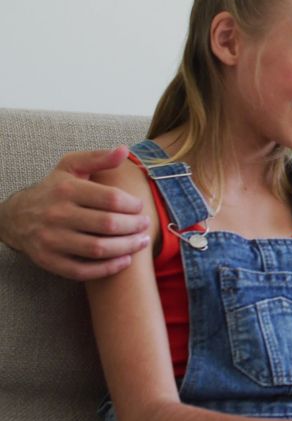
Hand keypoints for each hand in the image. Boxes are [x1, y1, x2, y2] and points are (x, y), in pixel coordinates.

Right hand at [0, 147, 147, 280]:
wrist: (16, 216)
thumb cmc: (54, 189)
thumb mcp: (71, 167)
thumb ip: (98, 158)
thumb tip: (123, 149)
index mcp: (67, 190)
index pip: (111, 199)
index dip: (133, 205)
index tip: (140, 207)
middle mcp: (57, 215)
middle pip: (108, 225)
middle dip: (134, 227)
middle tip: (145, 226)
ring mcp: (51, 240)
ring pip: (98, 249)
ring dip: (127, 248)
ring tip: (141, 242)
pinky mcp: (49, 261)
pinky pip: (83, 270)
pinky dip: (108, 268)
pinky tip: (125, 260)